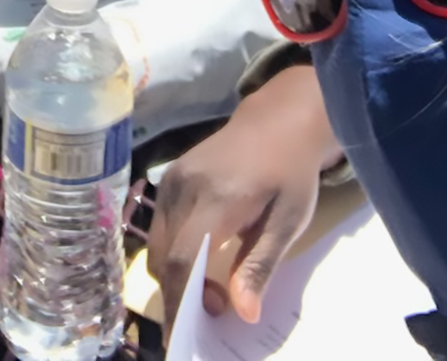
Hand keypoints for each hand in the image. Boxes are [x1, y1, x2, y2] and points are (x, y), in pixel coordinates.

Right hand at [147, 63, 340, 325]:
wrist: (278, 120)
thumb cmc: (290, 173)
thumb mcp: (287, 223)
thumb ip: (259, 266)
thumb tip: (243, 313)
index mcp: (217, 198)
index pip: (183, 257)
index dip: (181, 297)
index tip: (194, 325)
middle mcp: (184, 187)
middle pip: (163, 255)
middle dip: (180, 290)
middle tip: (216, 304)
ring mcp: (171, 179)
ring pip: (156, 242)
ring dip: (175, 272)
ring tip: (210, 283)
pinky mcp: (168, 177)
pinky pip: (159, 224)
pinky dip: (172, 250)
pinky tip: (200, 256)